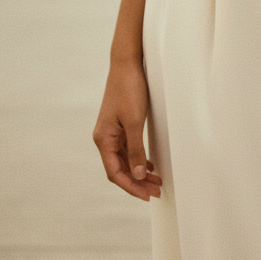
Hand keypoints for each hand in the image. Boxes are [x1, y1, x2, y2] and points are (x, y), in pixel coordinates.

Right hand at [93, 59, 161, 200]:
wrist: (127, 63)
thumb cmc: (129, 89)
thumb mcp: (135, 121)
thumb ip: (136, 149)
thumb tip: (136, 175)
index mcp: (103, 139)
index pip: (115, 173)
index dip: (131, 187)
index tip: (147, 195)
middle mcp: (104, 138)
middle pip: (119, 169)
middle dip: (137, 182)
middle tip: (156, 191)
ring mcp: (111, 132)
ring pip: (124, 160)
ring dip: (138, 172)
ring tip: (156, 181)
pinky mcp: (119, 125)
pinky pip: (127, 149)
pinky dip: (137, 159)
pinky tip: (148, 165)